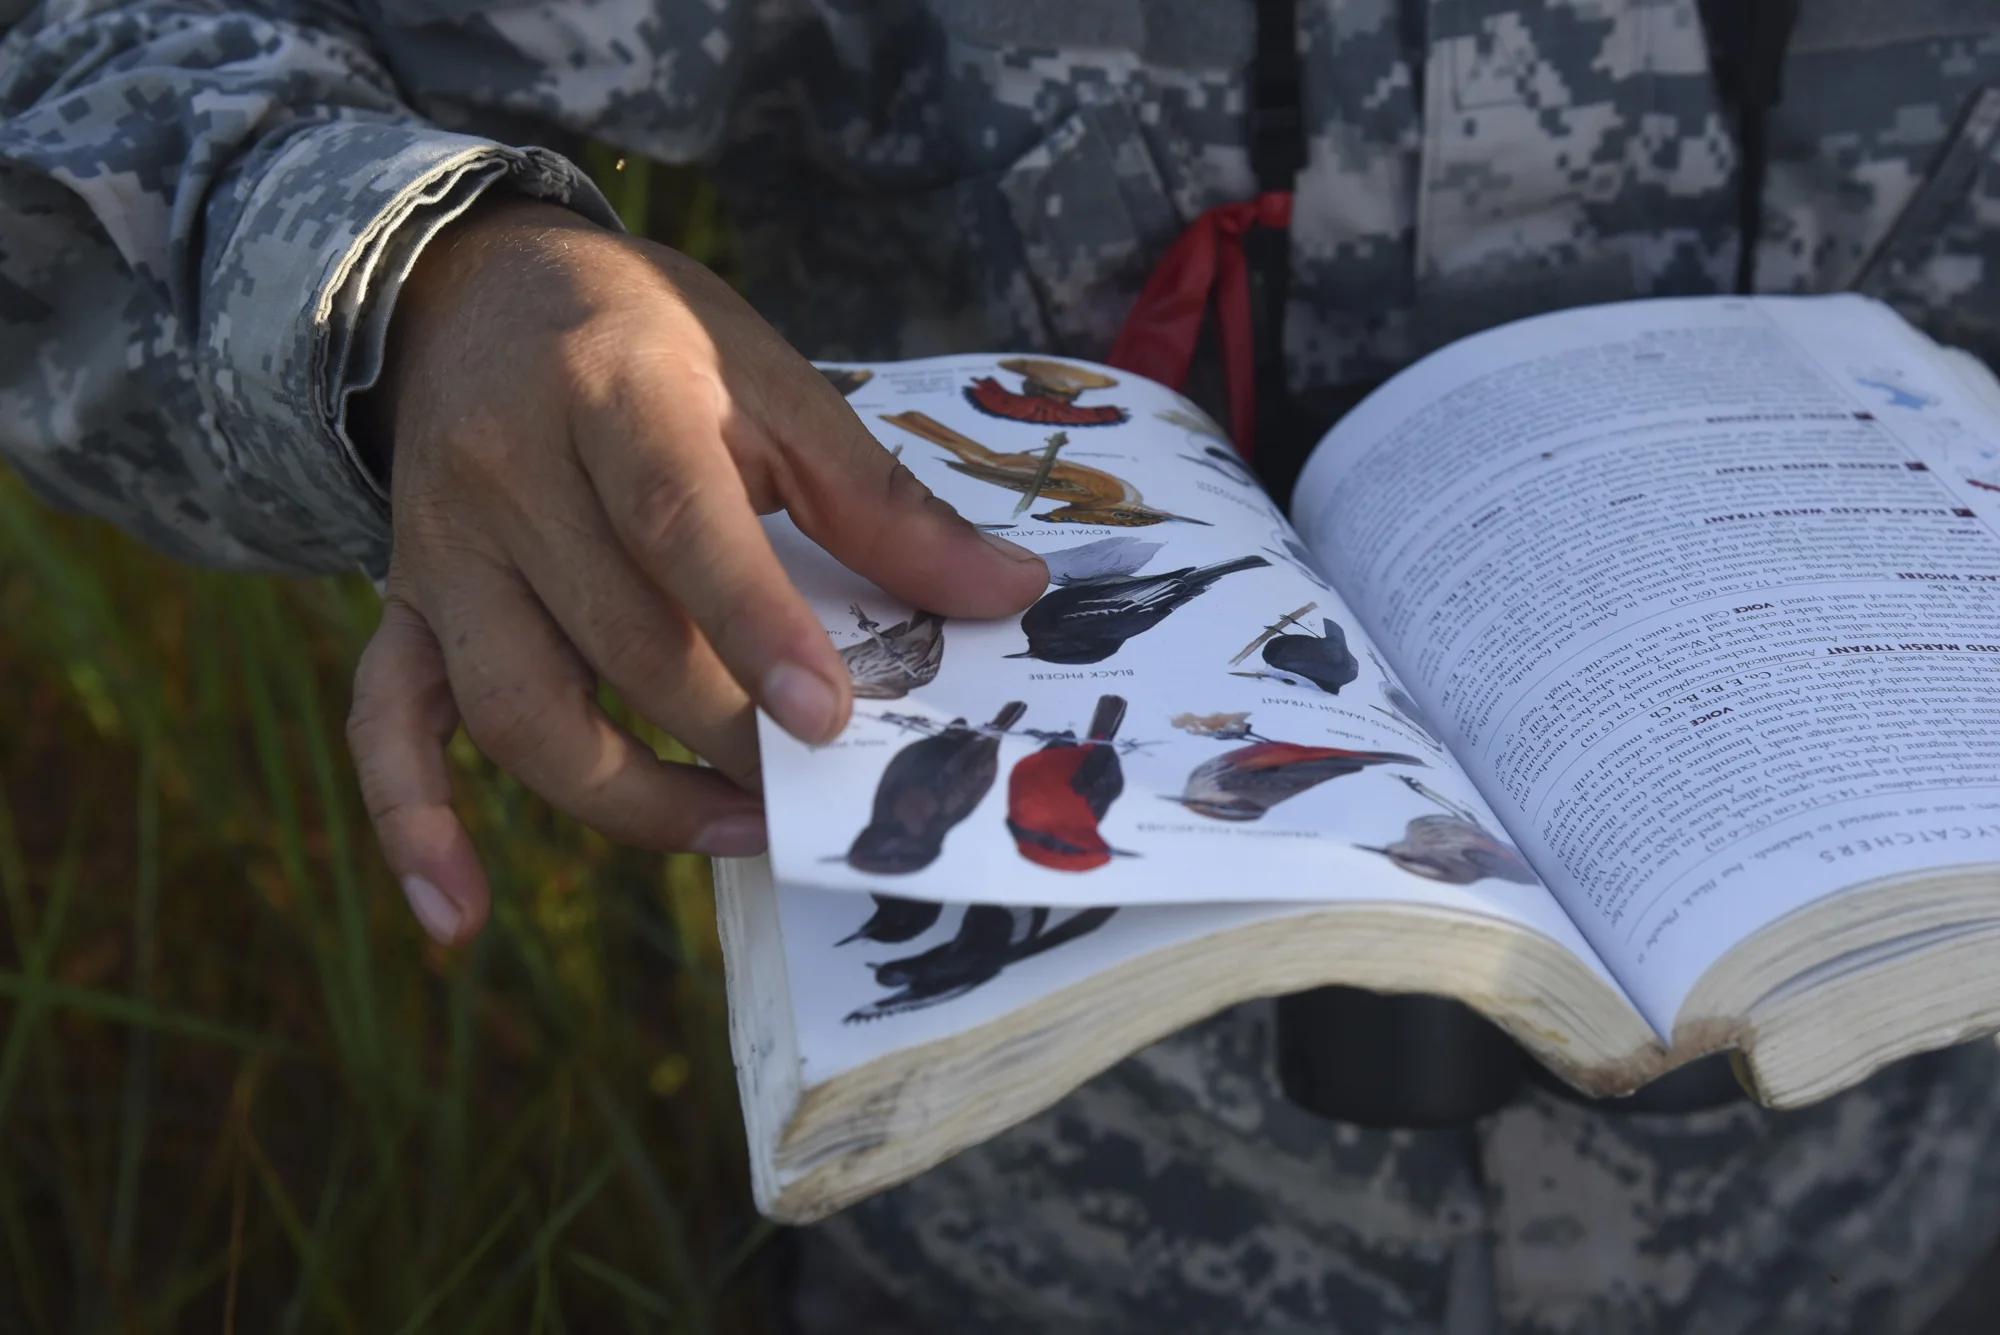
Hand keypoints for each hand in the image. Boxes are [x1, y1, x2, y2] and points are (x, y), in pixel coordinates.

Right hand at [345, 198, 1046, 944]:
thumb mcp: (772, 381)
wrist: (478, 292)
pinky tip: (457, 915)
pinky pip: (386, 723)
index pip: (678, 524)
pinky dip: (414, 823)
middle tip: (824, 793)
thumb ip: (882, 500)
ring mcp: (443, 553)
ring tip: (739, 833)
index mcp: (615, 395)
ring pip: (517, 706)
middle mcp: (509, 476)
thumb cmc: (650, 339)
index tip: (829, 720)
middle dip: (726, 735)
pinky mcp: (403, 606)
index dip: (754, 628)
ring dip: (627, 798)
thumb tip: (1011, 594)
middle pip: (615, 639)